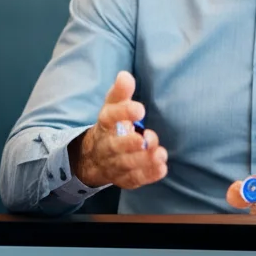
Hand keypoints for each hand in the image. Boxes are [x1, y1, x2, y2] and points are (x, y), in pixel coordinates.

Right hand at [68, 71, 167, 189]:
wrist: (93, 157)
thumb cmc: (111, 126)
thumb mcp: (112, 106)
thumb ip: (120, 92)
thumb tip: (125, 75)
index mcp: (104, 124)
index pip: (109, 117)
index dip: (123, 113)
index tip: (140, 109)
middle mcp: (106, 145)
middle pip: (114, 146)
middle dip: (129, 144)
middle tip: (144, 139)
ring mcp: (113, 164)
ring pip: (125, 165)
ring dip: (143, 161)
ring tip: (159, 153)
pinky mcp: (123, 178)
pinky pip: (134, 179)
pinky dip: (148, 175)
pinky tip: (161, 167)